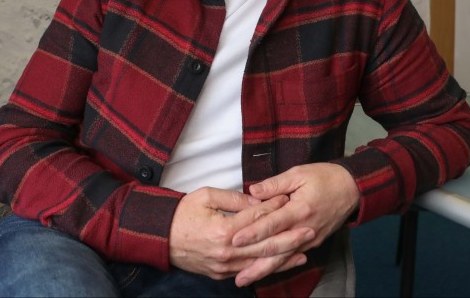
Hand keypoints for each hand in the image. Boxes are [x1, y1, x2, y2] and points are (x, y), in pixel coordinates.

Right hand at [169, 187, 314, 279]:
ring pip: (260, 261)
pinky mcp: (221, 274)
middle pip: (265, 244)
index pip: (256, 217)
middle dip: (289, 236)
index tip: (288, 198)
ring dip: (284, 256)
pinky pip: (248, 271)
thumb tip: (257, 200)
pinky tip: (281, 263)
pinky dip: (267, 267)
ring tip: (304, 250)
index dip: (274, 207)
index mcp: (223, 229)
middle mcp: (226, 251)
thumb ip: (234, 198)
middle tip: (309, 229)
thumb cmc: (181, 213)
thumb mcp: (205, 196)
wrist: (160, 238)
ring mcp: (224, 265)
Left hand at [230, 163, 359, 286]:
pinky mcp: (313, 243)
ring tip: (245, 279)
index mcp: (300, 209)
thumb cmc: (325, 178)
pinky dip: (278, 266)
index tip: (235, 240)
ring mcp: (310, 239)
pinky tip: (264, 272)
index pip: (272, 224)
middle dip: (255, 263)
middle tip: (236, 275)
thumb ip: (275, 184)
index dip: (253, 232)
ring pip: (284, 258)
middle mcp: (304, 228)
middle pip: (277, 250)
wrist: (352, 189)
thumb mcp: (299, 173)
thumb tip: (252, 191)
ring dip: (264, 271)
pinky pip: (292, 256)